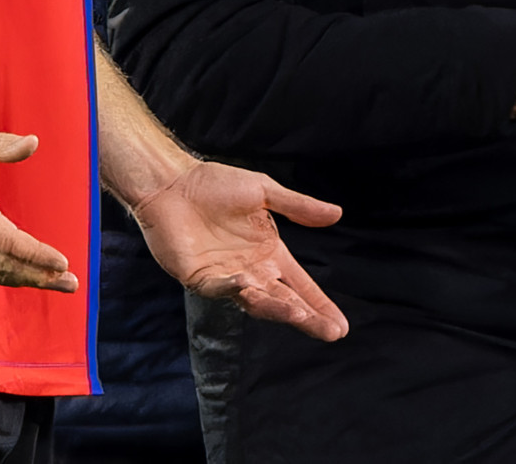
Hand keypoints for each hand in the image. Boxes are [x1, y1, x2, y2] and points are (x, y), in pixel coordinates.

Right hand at [0, 121, 78, 291]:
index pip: (7, 241)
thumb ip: (4, 145)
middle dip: (39, 275)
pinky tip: (24, 277)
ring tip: (56, 283)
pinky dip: (3, 276)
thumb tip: (33, 143)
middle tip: (70, 282)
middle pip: (3, 263)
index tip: (62, 262)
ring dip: (25, 280)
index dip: (36, 255)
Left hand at [131, 159, 348, 341]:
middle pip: (284, 301)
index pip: (299, 285)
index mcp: (269, 254)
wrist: (174, 182)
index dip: (319, 305)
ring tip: (298, 313)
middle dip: (307, 317)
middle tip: (331, 332)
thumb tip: (338, 214)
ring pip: (255, 301)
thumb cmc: (216, 184)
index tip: (341, 327)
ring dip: (276, 308)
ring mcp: (225, 278)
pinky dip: (234, 288)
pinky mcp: (199, 277)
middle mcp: (251, 271)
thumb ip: (298, 206)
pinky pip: (219, 288)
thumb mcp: (264, 191)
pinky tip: (248, 284)